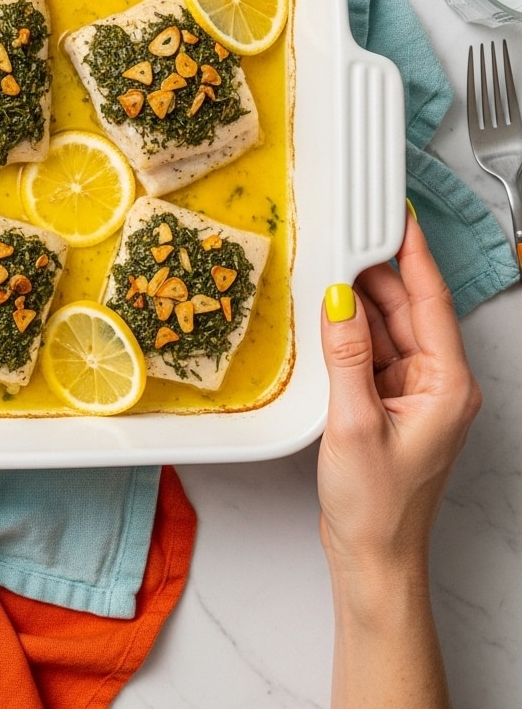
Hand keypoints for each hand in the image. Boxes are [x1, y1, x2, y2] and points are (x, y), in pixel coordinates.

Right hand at [318, 211, 480, 572]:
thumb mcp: (354, 421)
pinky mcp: (389, 402)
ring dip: (358, 305)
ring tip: (327, 274)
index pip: (431, 302)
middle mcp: (437, 383)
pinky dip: (349, 334)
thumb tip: (339, 300)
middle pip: (407, 310)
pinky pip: (371, 352)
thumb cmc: (377, 504)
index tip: (398, 219)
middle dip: (375, 275)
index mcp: (447, 385)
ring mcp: (413, 393)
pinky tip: (327, 319)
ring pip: (387, 329)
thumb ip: (346, 354)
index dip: (413, 255)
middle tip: (343, 240)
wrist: (372, 555)